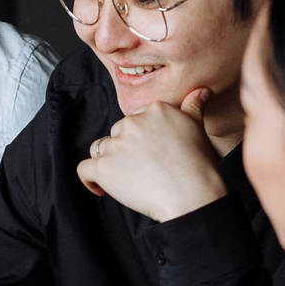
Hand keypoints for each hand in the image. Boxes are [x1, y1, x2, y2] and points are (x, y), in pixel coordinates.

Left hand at [74, 89, 227, 221]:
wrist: (191, 194)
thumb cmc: (196, 165)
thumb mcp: (197, 128)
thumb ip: (193, 107)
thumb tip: (200, 92)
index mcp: (153, 109)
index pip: (135, 119)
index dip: (140, 138)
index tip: (150, 154)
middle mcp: (132, 122)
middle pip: (117, 133)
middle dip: (125, 150)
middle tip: (144, 170)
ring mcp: (116, 144)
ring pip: (100, 149)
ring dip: (109, 163)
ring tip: (127, 179)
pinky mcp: (103, 167)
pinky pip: (84, 170)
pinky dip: (90, 180)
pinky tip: (103, 189)